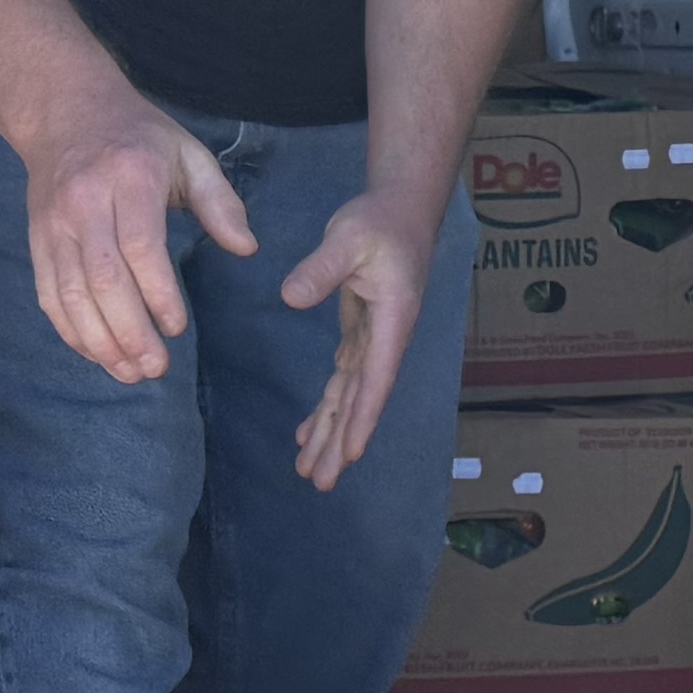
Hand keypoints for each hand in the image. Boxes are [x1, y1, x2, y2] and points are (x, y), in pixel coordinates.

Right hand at [15, 99, 254, 384]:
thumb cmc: (138, 138)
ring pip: (70, 293)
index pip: (140, 247)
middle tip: (157, 368)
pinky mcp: (37, 240)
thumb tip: (246, 248)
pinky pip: (48, 294)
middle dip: (130, 331)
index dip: (157, 295)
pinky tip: (97, 355)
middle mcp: (85, 202)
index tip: (177, 328)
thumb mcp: (189, 153)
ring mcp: (54, 224)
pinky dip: (71, 330)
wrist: (64, 112)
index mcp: (129, 178)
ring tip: (130, 372)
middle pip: (103, 278)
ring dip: (99, 341)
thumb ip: (220, 202)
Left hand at [276, 176, 454, 489]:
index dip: (362, 418)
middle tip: (320, 482)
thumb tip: (291, 297)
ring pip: (350, 396)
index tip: (351, 455)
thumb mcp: (348, 238)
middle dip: (340, 442)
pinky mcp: (361, 334)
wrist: (401, 210)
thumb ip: (321, 269)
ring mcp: (373, 341)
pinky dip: (328, 406)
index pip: (375, 379)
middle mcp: (385, 341)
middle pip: (360, 401)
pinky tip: (309, 432)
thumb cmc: (380, 222)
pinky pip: (343, 380)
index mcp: (391, 323)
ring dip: (331, 433)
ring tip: (310, 471)